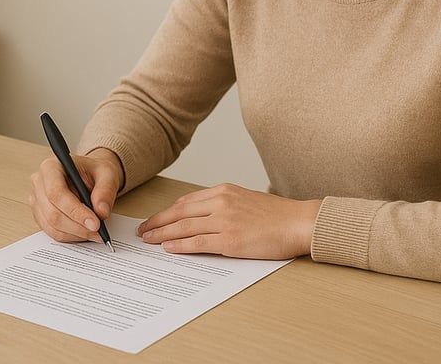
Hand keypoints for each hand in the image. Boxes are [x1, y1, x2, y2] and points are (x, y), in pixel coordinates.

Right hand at [28, 147, 123, 242]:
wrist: (90, 175)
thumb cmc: (95, 172)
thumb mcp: (107, 174)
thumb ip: (105, 190)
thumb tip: (101, 212)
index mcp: (51, 167)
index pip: (56, 193)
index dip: (75, 211)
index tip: (95, 223)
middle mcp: (39, 182)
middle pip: (52, 213)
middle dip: (77, 226)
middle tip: (98, 232)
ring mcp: (37, 200)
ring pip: (52, 225)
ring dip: (75, 233)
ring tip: (95, 233)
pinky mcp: (40, 214)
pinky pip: (52, 231)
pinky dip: (70, 236)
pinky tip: (85, 232)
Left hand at [136, 183, 321, 258]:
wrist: (299, 222)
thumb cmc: (276, 215)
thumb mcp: (244, 199)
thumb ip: (222, 204)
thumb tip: (200, 216)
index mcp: (223, 191)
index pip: (185, 201)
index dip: (166, 212)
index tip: (154, 218)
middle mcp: (220, 203)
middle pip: (179, 213)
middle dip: (157, 222)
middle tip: (142, 230)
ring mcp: (224, 221)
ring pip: (184, 227)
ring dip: (162, 234)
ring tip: (148, 240)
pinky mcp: (230, 241)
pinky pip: (198, 243)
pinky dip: (180, 246)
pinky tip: (168, 248)